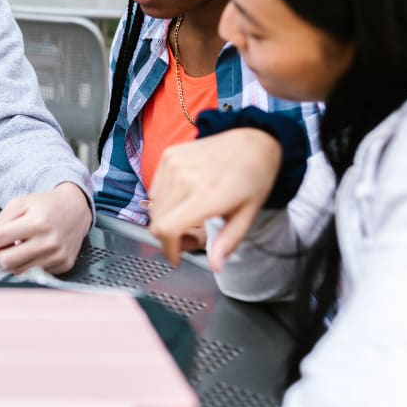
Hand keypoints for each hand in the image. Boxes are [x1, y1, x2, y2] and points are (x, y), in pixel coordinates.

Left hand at [0, 182, 91, 273]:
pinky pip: (34, 272)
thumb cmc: (47, 205)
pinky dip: (29, 263)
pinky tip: (35, 250)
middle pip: (8, 260)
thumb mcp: (21, 202)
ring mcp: (57, 256)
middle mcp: (49, 241)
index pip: (1, 237)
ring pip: (19, 270)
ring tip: (22, 245)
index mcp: (37, 222)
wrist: (76, 209)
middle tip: (3, 245)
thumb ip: (2, 221)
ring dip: (14, 259)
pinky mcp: (63, 265)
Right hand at [146, 128, 280, 270]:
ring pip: (153, 206)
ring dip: (165, 218)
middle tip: (189, 236)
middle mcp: (184, 178)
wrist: (252, 140)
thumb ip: (228, 242)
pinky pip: (155, 188)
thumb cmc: (253, 177)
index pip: (167, 229)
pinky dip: (164, 200)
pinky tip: (183, 198)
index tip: (176, 257)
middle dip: (169, 238)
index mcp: (206, 195)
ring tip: (187, 216)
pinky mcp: (168, 155)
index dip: (168, 249)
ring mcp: (173, 164)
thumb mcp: (247, 215)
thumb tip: (215, 266)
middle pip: (156, 221)